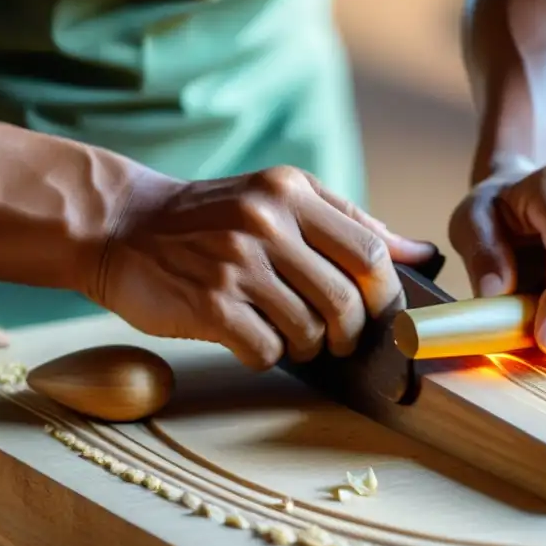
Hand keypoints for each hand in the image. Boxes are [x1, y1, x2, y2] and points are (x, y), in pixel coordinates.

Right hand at [92, 166, 436, 369]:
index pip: (371, 254)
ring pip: (309, 331)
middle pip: (348, 300)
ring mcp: (236, 263)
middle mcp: (266, 222)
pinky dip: (266, 354)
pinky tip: (249, 337)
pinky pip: (265, 350)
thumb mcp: (280, 200)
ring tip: (285, 332)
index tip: (380, 314)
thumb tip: (422, 255)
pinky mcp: (208, 303)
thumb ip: (349, 224)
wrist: (123, 226)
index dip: (387, 297)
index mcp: (292, 192)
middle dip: (351, 332)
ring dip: (306, 345)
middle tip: (338, 337)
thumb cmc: (213, 218)